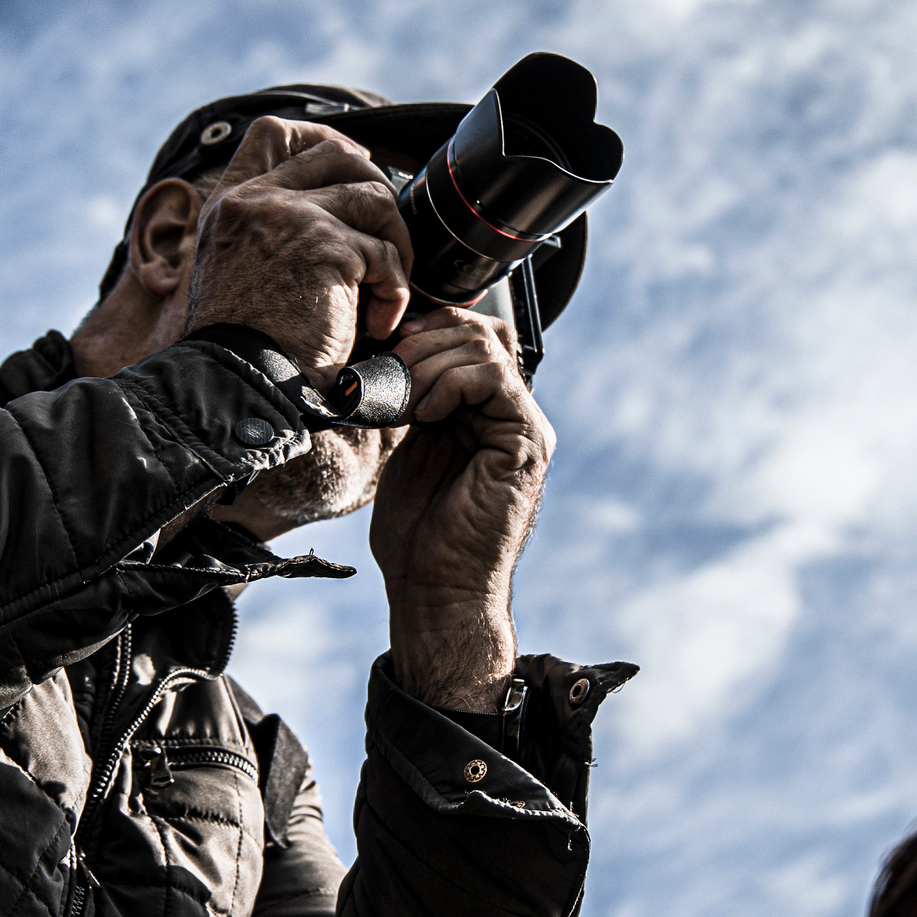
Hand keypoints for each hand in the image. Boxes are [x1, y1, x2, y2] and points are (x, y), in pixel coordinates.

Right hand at [182, 118, 413, 370]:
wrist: (241, 384)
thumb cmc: (243, 347)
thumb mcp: (233, 271)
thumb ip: (265, 232)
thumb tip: (324, 208)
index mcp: (228, 206)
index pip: (272, 133)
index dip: (321, 137)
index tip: (351, 160)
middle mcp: (256, 202)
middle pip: (334, 152)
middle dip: (373, 182)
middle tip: (383, 229)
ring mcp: (293, 219)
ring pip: (373, 197)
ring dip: (395, 241)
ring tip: (385, 285)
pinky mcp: (329, 248)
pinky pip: (386, 253)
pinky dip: (395, 289)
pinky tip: (380, 321)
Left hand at [369, 308, 554, 711]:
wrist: (435, 588)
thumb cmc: (418, 533)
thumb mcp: (408, 447)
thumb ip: (416, 400)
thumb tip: (395, 353)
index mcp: (483, 413)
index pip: (472, 338)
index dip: (432, 328)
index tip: (390, 343)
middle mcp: (509, 415)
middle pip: (484, 333)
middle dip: (429, 339)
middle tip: (391, 368)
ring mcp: (522, 427)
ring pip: (489, 349)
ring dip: (433, 362)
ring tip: (404, 396)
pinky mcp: (526, 443)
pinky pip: (496, 380)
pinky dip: (453, 383)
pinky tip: (427, 412)